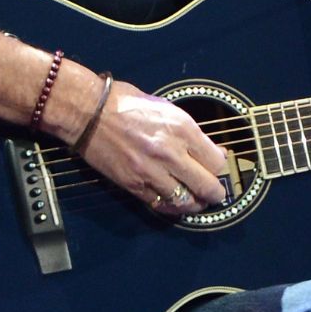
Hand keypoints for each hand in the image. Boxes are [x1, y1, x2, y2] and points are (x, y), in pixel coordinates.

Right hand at [76, 81, 228, 216]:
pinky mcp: (133, 184)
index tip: (220, 168)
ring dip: (195, 204)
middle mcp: (170, 153)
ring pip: (185, 201)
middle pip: (207, 186)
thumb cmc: (125, 104)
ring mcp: (151, 171)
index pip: (217, 161)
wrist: (88, 111)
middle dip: (215, 193)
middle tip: (216, 194)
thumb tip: (208, 149)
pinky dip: (171, 207)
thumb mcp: (167, 108)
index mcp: (182, 129)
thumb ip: (188, 132)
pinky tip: (175, 203)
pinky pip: (159, 204)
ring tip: (197, 202)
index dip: (222, 168)